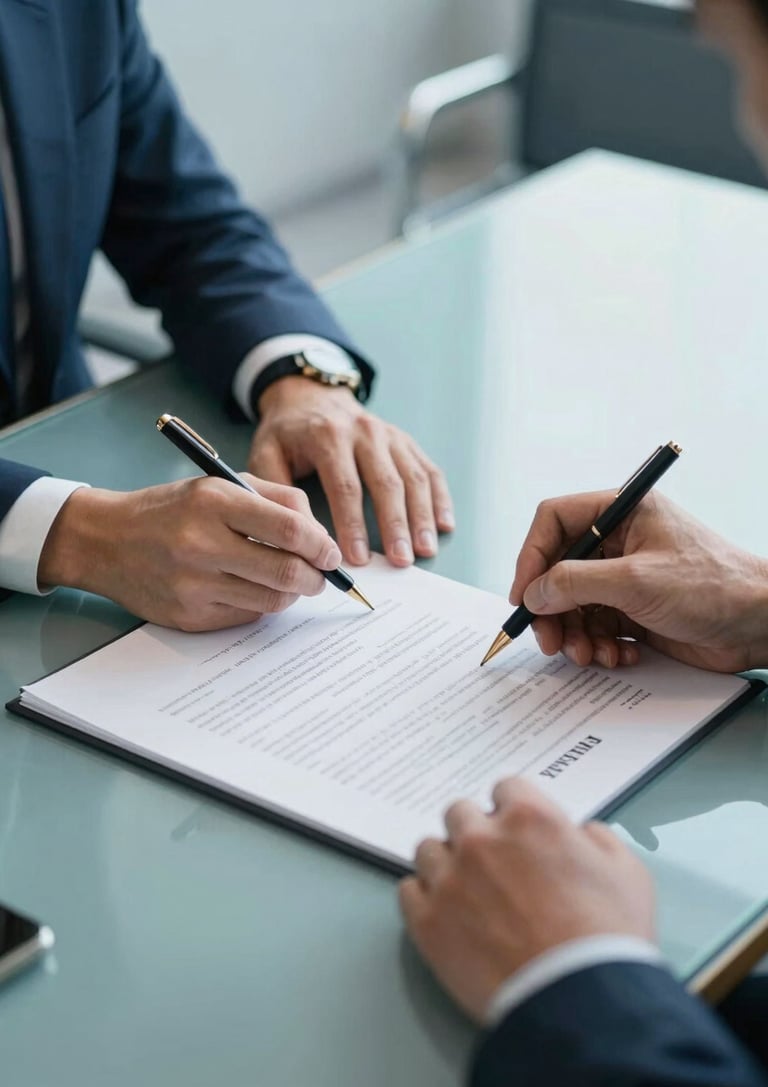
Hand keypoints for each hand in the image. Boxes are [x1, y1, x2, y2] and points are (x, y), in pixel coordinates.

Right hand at [38, 475, 341, 630]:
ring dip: (293, 594)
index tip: (331, 553)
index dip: (322, 544)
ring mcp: (194, 585)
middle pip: (287, 571)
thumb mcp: (220, 484)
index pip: (289, 528)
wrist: (106, 540)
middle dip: (317, 577)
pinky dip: (263, 604)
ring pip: (273, 600)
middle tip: (322, 575)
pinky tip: (255, 589)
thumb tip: (321, 534)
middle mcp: (201, 543)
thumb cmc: (173, 509)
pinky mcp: (189, 616)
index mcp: (213, 501)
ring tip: (292, 581)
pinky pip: (247, 616)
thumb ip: (276, 499)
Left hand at [249, 377, 453, 566]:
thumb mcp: (266, 452)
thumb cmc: (288, 434)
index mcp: (329, 436)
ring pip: (413, 478)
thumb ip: (276, 489)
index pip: (345, 485)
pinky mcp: (406, 442)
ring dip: (422, 517)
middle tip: (400, 561)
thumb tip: (294, 532)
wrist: (311, 397)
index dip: (353, 524)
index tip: (358, 557)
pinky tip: (445, 525)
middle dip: (395, 525)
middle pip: (387, 483)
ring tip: (424, 550)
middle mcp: (365, 432)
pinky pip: (429, 470)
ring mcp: (390, 436)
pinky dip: (440, 498)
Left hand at [399, 778, 654, 1022]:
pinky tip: (444, 914)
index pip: (505, 788)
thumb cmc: (608, 939)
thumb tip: (581, 834)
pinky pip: (408, 890)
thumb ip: (599, 840)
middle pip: (459, 814)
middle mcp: (481, 839)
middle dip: (476, 832)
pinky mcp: (426, 921)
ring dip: (446, 863)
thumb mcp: (627, 874)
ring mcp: (449, 879)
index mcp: (529, 818)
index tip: (516, 828)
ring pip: (429, 849)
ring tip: (465, 891)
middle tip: (492, 862)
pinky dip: (424, 898)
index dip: (513, 809)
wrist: (579, 1001)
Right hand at [510, 492, 767, 672]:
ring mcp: (625, 577)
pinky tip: (620, 657)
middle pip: (558, 570)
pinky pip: (597, 627)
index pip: (554, 521)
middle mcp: (619, 541)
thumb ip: (575, 583)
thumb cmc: (715, 586)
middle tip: (551, 641)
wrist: (761, 624)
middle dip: (552, 610)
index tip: (524, 595)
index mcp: (621, 512)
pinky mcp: (635, 610)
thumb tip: (534, 593)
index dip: (531, 557)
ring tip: (591, 656)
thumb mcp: (635, 581)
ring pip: (573, 605)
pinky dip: (599, 646)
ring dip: (576, 635)